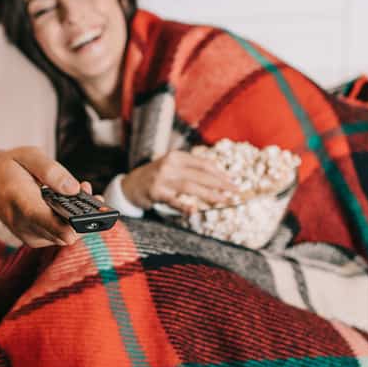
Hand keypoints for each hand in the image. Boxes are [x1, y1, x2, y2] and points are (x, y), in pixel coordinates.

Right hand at [0, 123, 85, 247]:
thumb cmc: (9, 167)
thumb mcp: (29, 156)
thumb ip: (52, 171)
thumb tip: (75, 189)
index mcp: (20, 202)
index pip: (48, 221)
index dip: (72, 224)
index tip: (93, 216)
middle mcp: (23, 225)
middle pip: (64, 233)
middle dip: (83, 215)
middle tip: (90, 191)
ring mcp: (28, 236)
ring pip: (64, 236)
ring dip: (78, 217)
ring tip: (83, 191)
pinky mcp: (34, 239)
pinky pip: (59, 236)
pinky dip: (69, 221)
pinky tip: (71, 202)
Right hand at [121, 150, 236, 213]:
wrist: (132, 184)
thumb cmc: (158, 175)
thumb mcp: (173, 166)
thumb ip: (191, 168)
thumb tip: (219, 175)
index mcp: (177, 156)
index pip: (203, 163)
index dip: (220, 172)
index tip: (233, 180)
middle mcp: (170, 165)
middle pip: (201, 175)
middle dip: (220, 183)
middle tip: (235, 191)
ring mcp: (162, 179)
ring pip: (191, 187)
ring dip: (209, 194)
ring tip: (224, 200)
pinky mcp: (155, 192)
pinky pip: (173, 200)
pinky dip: (184, 206)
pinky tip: (194, 211)